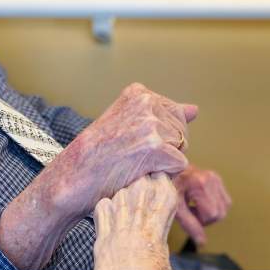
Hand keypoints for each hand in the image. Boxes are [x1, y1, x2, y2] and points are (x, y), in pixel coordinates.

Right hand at [46, 82, 195, 218]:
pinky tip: (141, 172)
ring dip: (165, 161)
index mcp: (139, 93)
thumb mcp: (127, 122)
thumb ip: (162, 114)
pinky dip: (165, 174)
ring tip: (136, 163)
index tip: (134, 142)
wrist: (74, 175)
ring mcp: (152, 124)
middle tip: (135, 156)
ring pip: (182, 147)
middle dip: (166, 148)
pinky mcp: (157, 148)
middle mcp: (147, 103)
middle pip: (181, 130)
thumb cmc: (98, 153)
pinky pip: (179, 164)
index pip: (174, 113)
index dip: (160, 135)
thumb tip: (195, 110)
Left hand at [93, 173, 178, 269]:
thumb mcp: (163, 259)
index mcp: (160, 224)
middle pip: (140, 183)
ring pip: (120, 193)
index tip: (155, 184)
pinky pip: (101, 208)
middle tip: (136, 191)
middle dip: (138, 184)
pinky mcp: (103, 237)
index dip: (158, 180)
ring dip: (121, 197)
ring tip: (123, 207)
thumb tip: (154, 241)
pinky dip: (104, 209)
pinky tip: (107, 217)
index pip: (162, 185)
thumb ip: (157, 242)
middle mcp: (141, 221)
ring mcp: (121, 227)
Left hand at [174, 165, 231, 245]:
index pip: (212, 215)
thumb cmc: (168, 188)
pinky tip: (202, 202)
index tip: (189, 213)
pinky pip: (225, 201)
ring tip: (196, 206)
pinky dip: (215, 206)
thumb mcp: (176, 208)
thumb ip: (190, 225)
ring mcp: (216, 178)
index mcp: (199, 185)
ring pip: (225, 208)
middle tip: (192, 211)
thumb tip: (202, 243)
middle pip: (220, 213)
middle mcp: (211, 179)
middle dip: (207, 218)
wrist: (167, 170)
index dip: (201, 221)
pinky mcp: (217, 179)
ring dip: (212, 213)